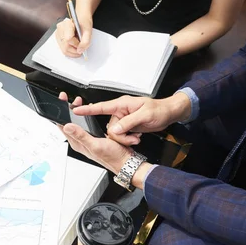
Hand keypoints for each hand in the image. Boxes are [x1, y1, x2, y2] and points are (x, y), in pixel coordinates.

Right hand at [55, 17, 92, 57]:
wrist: (81, 18)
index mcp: (67, 24)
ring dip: (72, 52)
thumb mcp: (88, 31)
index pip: (69, 39)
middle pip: (65, 46)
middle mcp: (60, 28)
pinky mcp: (58, 38)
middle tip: (81, 49)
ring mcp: (58, 34)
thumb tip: (80, 50)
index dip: (76, 44)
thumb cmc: (84, 22)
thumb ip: (85, 41)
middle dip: (75, 51)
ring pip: (63, 49)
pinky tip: (74, 47)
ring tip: (78, 47)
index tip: (82, 44)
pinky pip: (63, 49)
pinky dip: (70, 51)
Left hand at [58, 92, 153, 189]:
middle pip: (69, 123)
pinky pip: (86, 125)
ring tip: (78, 102)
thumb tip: (67, 126)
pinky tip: (88, 112)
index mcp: (78, 143)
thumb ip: (81, 136)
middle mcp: (81, 141)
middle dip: (69, 110)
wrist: (126, 162)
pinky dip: (85, 117)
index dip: (61, 112)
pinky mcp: (95, 137)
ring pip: (78, 124)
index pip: (63, 126)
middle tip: (70, 99)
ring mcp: (88, 139)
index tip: (62, 100)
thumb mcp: (95, 145)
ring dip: (77, 112)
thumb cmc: (113, 157)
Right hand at [73, 93, 191, 144]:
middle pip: (110, 127)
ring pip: (115, 134)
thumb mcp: (145, 116)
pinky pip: (121, 136)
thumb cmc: (159, 110)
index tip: (75, 110)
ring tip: (137, 137)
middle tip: (133, 137)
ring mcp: (124, 119)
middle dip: (120, 136)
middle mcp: (121, 111)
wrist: (169, 114)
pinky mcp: (128, 126)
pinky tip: (137, 137)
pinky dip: (128, 139)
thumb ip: (128, 122)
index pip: (101, 107)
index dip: (87, 109)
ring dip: (126, 139)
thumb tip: (115, 129)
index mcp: (122, 104)